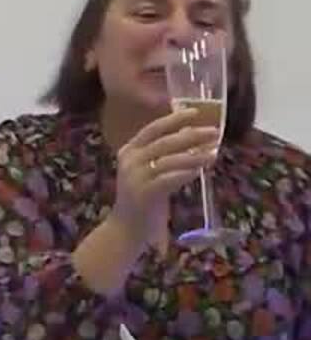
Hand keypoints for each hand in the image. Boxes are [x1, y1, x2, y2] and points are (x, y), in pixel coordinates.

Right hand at [111, 109, 220, 247]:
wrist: (126, 227)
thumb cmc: (143, 197)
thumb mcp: (149, 171)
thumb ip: (164, 155)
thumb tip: (194, 138)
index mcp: (129, 151)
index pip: (152, 129)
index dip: (174, 119)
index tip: (195, 112)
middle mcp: (129, 160)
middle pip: (164, 141)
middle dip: (191, 135)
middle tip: (213, 132)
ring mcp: (135, 177)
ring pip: (169, 160)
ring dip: (194, 156)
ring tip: (213, 154)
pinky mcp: (143, 193)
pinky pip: (169, 179)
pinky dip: (185, 174)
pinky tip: (199, 172)